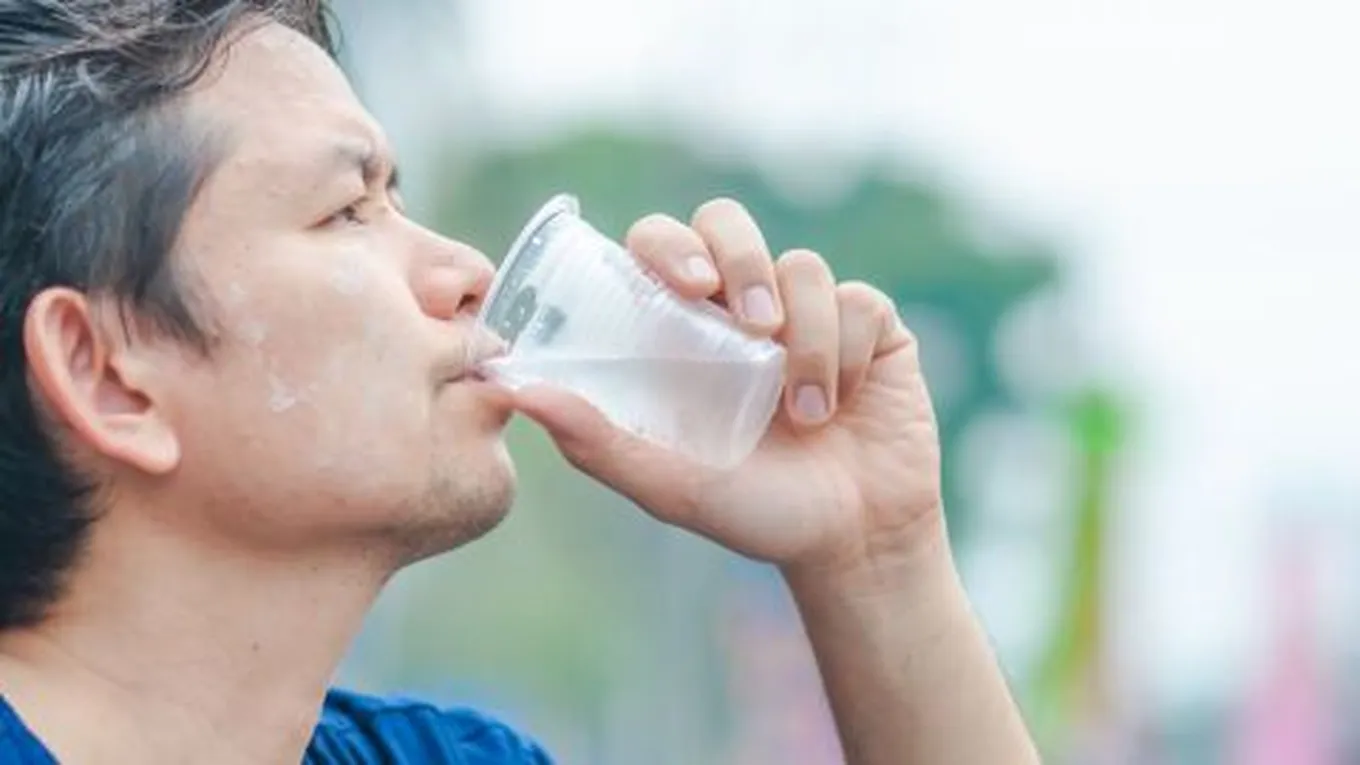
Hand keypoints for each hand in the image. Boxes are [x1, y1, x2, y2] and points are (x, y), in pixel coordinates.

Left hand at [511, 198, 944, 577]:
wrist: (848, 542)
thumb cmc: (752, 512)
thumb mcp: (667, 483)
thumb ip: (595, 440)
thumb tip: (515, 389)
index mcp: (684, 329)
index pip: (661, 245)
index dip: (668, 244)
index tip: (686, 284)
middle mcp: (741, 309)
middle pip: (727, 222)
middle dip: (740, 258)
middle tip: (749, 320)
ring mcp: (807, 311)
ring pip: (801, 267)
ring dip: (804, 337)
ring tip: (804, 412)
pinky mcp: (869, 326)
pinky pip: (858, 302)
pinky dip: (845, 353)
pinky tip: (840, 405)